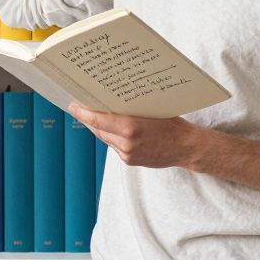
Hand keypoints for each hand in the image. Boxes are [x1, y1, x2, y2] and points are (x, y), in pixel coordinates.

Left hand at [68, 102, 203, 169]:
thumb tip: (109, 98)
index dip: (83, 112)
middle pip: (98, 129)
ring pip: (105, 138)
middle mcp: (126, 143)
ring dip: (97, 127)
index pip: (99, 119)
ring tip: (89, 115)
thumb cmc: (172, 123)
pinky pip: (113, 146)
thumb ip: (130, 109)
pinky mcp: (129, 161)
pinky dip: (109, 136)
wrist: (186, 148)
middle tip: (78, 106)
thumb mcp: (151, 109)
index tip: (73, 104)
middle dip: (87, 118)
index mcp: (131, 127)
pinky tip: (107, 127)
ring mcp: (127, 154)